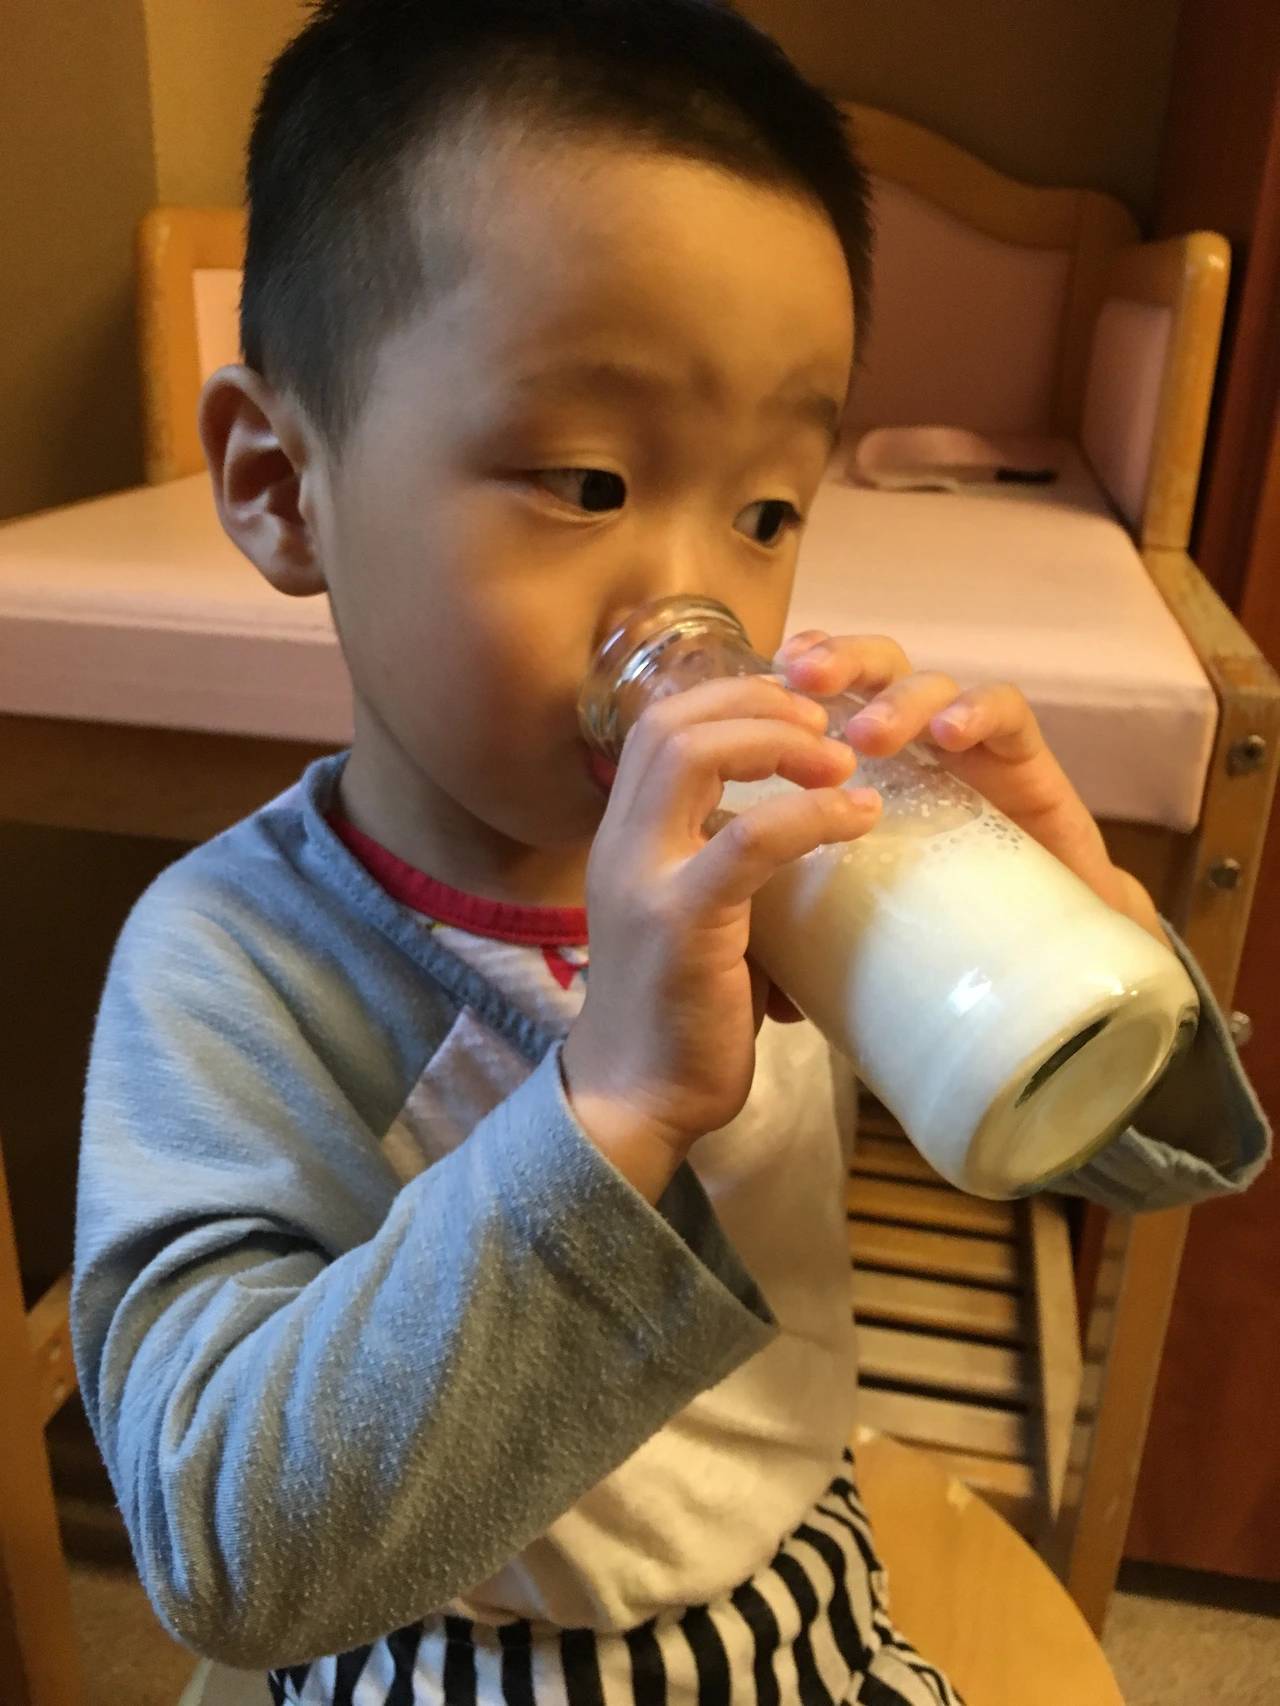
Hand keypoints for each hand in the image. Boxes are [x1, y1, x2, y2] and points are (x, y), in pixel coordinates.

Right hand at [562, 675, 881, 1200]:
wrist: (635, 1099)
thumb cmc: (677, 1013)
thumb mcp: (694, 916)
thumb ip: (727, 864)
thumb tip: (805, 828)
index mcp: (624, 838)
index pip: (658, 724)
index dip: (730, 697)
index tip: (798, 711)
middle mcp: (621, 844)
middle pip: (670, 721)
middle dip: (756, 702)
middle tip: (824, 724)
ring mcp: (644, 879)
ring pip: (693, 755)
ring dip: (777, 740)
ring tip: (840, 761)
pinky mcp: (682, 923)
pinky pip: (749, 839)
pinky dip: (811, 815)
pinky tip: (857, 818)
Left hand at [777, 631, 1166, 943]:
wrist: (1024, 967)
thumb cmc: (921, 930)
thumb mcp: (840, 905)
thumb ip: (783, 889)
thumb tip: (710, 922)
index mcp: (858, 762)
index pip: (820, 698)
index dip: (788, 680)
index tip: (753, 684)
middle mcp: (912, 741)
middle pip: (873, 669)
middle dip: (838, 661)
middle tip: (804, 676)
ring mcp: (969, 745)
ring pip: (932, 684)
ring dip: (897, 699)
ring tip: (868, 735)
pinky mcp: (1025, 762)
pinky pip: (1008, 711)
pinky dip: (978, 711)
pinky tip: (949, 735)